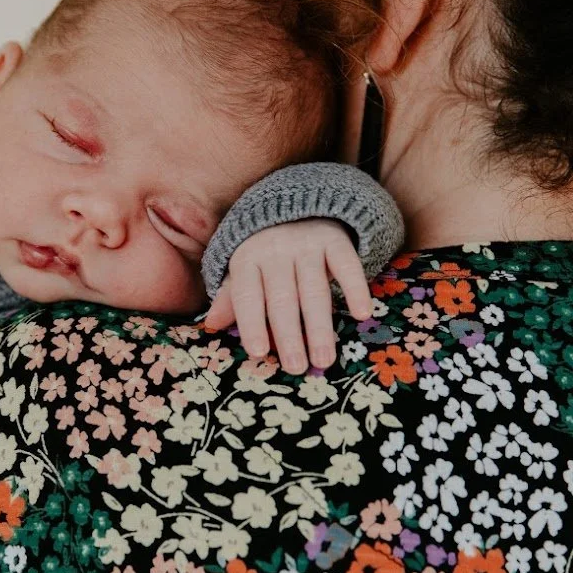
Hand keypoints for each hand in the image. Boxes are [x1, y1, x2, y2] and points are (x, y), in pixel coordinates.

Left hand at [202, 218, 374, 372]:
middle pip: (282, 298)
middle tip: (296, 368)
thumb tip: (211, 324)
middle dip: (289, 335)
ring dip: (320, 327)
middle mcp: (275, 249)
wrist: (299, 204)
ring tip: (324, 359)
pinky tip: (361, 314)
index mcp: (247, 259)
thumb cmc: (268, 251)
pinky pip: (347, 265)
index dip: (252, 324)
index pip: (248, 296)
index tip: (259, 353)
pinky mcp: (335, 239)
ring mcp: (306, 243)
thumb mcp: (245, 269)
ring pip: (314, 290)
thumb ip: (231, 297)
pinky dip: (355, 289)